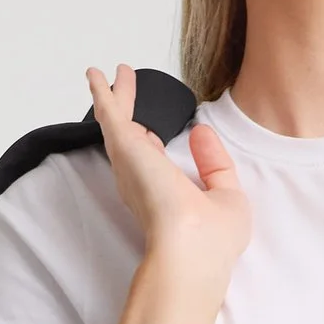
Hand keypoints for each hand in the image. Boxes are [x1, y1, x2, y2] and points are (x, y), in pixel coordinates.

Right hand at [86, 64, 249, 308]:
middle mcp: (142, 181)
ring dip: (114, 97)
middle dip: (127, 112)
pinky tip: (95, 72)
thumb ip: (216, 166)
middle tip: (124, 86)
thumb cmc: (212, 239)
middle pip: (131, 138)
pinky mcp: (126, 147)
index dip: (154, 144)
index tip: (155, 132)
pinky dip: (102, 92)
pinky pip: (110, 112)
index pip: (156, 163)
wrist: (190, 251)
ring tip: (108, 75)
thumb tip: (200, 132)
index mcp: (165, 194)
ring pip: (117, 122)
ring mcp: (131, 163)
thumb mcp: (228, 198)